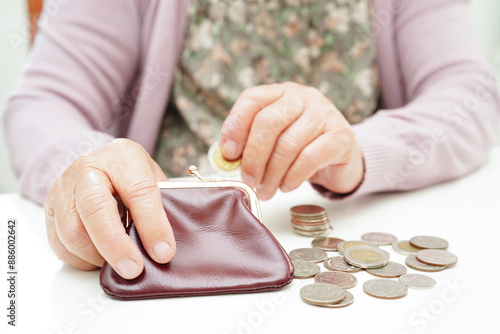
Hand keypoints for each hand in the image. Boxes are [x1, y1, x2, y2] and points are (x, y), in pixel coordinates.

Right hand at [44, 139, 175, 278]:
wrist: (100, 163)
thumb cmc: (131, 174)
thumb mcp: (153, 179)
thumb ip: (162, 206)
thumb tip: (165, 248)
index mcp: (122, 158)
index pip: (138, 191)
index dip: (152, 225)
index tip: (163, 252)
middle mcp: (88, 170)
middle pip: (95, 208)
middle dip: (116, 246)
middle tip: (134, 270)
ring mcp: (64, 189)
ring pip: (73, 232)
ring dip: (99, 257)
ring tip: (121, 263)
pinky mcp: (51, 210)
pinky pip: (61, 244)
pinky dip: (83, 260)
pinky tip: (101, 259)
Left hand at [220, 82, 363, 199]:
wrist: (340, 158)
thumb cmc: (300, 148)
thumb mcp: (273, 140)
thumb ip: (249, 144)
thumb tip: (225, 159)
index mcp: (280, 93)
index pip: (252, 99)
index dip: (235, 126)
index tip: (228, 154)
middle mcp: (302, 97)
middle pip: (269, 122)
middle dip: (253, 157)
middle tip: (248, 181)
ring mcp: (324, 114)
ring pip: (288, 145)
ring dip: (272, 174)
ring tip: (266, 190)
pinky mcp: (340, 136)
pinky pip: (309, 159)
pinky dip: (292, 177)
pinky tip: (286, 186)